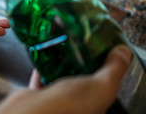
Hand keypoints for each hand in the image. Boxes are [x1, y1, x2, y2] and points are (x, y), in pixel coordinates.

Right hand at [0, 45, 131, 113]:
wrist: (36, 109)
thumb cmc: (69, 106)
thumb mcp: (102, 86)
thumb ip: (113, 69)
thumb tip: (123, 54)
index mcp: (94, 107)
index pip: (103, 89)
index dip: (104, 72)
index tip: (102, 54)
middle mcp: (76, 107)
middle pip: (81, 84)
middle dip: (80, 68)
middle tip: (81, 50)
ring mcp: (56, 103)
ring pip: (60, 82)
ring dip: (60, 68)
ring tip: (63, 53)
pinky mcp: (38, 96)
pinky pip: (40, 81)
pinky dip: (41, 70)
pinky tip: (43, 59)